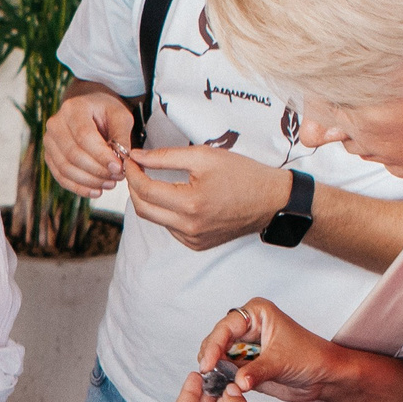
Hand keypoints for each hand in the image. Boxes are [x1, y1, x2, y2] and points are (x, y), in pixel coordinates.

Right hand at [41, 87, 134, 197]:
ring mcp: (49, 142)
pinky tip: (96, 191)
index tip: (118, 167)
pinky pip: (61, 177)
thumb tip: (122, 162)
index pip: (84, 136)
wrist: (89, 109)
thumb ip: (122, 136)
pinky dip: (79, 188)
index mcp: (73, 109)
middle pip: (73, 155)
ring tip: (111, 183)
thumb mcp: (120, 116)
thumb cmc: (106, 112)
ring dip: (90, 181)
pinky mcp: (49, 157)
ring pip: (66, 169)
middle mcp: (55, 124)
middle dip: (97, 170)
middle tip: (118, 177)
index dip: (101, 155)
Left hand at [123, 147, 295, 250]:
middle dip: (135, 187)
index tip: (130, 160)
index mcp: (190, 204)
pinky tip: (177, 198)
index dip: (133, 173)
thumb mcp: (204, 156)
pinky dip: (167, 212)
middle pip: (143, 209)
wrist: (271, 200)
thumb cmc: (243, 175)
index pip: (145, 190)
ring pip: (156, 219)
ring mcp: (192, 239)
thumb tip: (137, 156)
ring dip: (151, 200)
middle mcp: (188, 227)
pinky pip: (170, 228)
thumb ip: (165, 156)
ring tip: (157, 181)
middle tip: (137, 170)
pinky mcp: (196, 245)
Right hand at [193, 298, 347, 401]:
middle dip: (210, 357)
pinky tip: (219, 386)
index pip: (226, 327)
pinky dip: (221, 379)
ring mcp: (245, 346)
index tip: (208, 364)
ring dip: (214, 369)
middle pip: (217, 340)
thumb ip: (256, 372)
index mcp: (256, 313)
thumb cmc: (311, 357)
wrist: (324, 377)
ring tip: (213, 382)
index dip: (214, 345)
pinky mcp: (245, 364)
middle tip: (208, 374)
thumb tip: (237, 382)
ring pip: (218, 356)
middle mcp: (247, 327)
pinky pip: (226, 371)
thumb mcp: (280, 362)